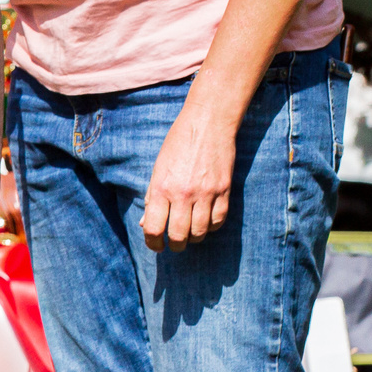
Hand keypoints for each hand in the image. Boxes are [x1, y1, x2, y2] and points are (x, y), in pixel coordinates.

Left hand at [141, 96, 235, 250]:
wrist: (208, 124)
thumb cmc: (178, 145)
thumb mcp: (158, 169)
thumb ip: (153, 198)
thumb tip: (146, 224)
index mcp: (162, 188)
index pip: (154, 228)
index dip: (153, 243)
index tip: (155, 246)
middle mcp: (183, 194)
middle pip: (179, 235)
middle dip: (174, 246)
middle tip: (173, 246)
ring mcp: (206, 193)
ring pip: (201, 232)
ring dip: (194, 238)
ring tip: (189, 236)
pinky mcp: (225, 190)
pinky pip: (219, 220)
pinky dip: (212, 227)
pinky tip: (206, 224)